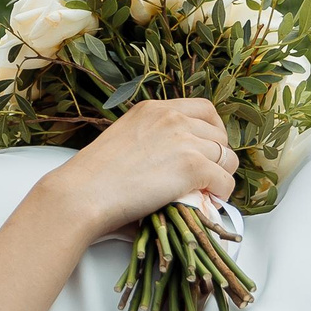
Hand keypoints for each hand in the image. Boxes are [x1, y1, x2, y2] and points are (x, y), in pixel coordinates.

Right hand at [32, 99, 238, 244]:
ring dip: (221, 175)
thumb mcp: (125, 139)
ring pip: (227, 158)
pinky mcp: (193, 166)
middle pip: (219, 135)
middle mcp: (172, 118)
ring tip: (208, 191)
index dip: (214, 131)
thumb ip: (152, 139)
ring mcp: (184, 140)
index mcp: (154, 109)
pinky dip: (221, 193)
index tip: (209, 148)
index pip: (204, 109)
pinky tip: (207, 202)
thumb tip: (173, 160)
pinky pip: (224, 180)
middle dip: (219, 157)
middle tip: (209, 176)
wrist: (83, 193)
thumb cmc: (94, 176)